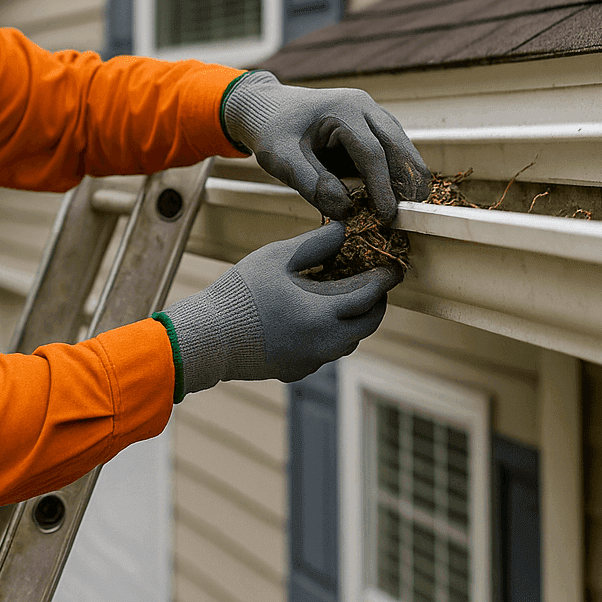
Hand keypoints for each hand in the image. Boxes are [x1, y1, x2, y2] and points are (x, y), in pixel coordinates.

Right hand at [165, 223, 400, 394]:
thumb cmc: (240, 293)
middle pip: (367, 325)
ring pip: (348, 342)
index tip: (393, 267)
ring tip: (345, 298)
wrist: (208, 337)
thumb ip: (315, 243)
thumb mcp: (277, 257)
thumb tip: (342, 231)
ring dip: (354, 321)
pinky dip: (331, 335)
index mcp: (324, 313)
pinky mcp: (296, 370)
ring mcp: (311, 361)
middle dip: (376, 303)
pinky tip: (315, 318)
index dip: (384, 279)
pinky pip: (325, 352)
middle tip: (374, 284)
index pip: (369, 296)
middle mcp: (324, 343)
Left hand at [222, 70, 430, 220]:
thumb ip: (312, 184)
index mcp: (343, 109)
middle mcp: (363, 106)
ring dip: (407, 175)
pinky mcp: (370, 125)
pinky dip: (396, 170)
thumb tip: (346, 211)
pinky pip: (391, 147)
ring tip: (409, 209)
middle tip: (414, 214)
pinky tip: (396, 195)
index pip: (372, 152)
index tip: (387, 216)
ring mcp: (370, 113)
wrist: (266, 107)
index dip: (382, 186)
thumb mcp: (281, 159)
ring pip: (401, 145)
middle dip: (409, 180)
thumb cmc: (271, 130)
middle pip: (398, 144)